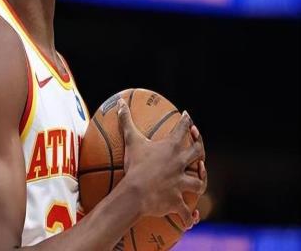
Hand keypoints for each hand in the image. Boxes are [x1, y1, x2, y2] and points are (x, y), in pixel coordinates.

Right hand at [117, 99, 205, 229]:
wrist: (136, 193)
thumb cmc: (134, 165)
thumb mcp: (131, 140)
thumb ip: (126, 120)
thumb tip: (121, 103)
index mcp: (172, 147)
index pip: (183, 129)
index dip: (186, 121)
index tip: (187, 116)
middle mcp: (181, 163)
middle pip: (198, 153)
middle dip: (200, 147)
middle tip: (197, 142)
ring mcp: (181, 183)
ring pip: (199, 182)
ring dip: (200, 181)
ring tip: (199, 180)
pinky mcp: (178, 200)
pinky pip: (187, 211)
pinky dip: (191, 216)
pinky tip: (194, 218)